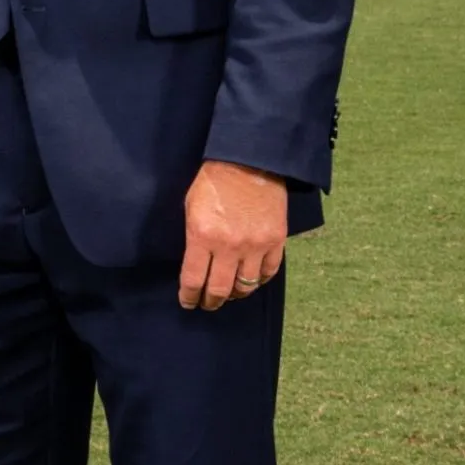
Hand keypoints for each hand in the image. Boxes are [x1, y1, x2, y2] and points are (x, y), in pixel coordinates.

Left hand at [178, 159, 286, 311]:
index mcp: (202, 235)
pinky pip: (269, 272)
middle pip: (220, 289)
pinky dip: (259, 281)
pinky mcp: (276, 241)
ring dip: (235, 294)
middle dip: (211, 301)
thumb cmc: (213, 181)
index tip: (188, 302)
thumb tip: (195, 264)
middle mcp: (229, 246)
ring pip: (246, 286)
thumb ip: (193, 238)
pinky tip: (251, 281)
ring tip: (229, 294)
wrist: (248, 160)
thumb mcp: (190, 207)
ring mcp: (255, 245)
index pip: (194, 279)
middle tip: (207, 304)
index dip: (189, 296)